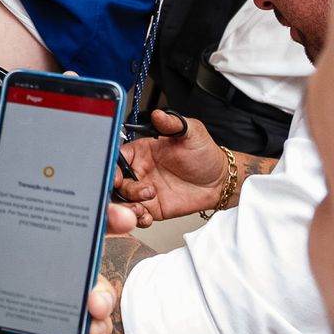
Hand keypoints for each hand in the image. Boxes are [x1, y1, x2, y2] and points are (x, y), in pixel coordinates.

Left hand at [0, 190, 115, 333]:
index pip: (34, 215)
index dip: (62, 199)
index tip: (87, 189)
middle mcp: (26, 272)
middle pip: (70, 242)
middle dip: (102, 228)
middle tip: (124, 220)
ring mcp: (47, 301)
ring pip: (87, 281)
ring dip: (103, 285)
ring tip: (97, 301)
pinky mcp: (60, 330)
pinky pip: (89, 320)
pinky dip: (101, 320)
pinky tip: (96, 324)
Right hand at [109, 110, 229, 222]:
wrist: (220, 181)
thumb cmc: (204, 154)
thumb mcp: (191, 132)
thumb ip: (172, 123)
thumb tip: (157, 114)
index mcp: (142, 151)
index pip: (118, 157)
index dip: (114, 166)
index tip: (118, 174)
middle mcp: (140, 171)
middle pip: (117, 181)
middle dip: (121, 189)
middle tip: (138, 191)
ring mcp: (144, 191)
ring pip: (123, 201)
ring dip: (127, 206)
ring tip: (142, 206)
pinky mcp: (153, 208)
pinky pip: (137, 216)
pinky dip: (137, 219)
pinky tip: (146, 216)